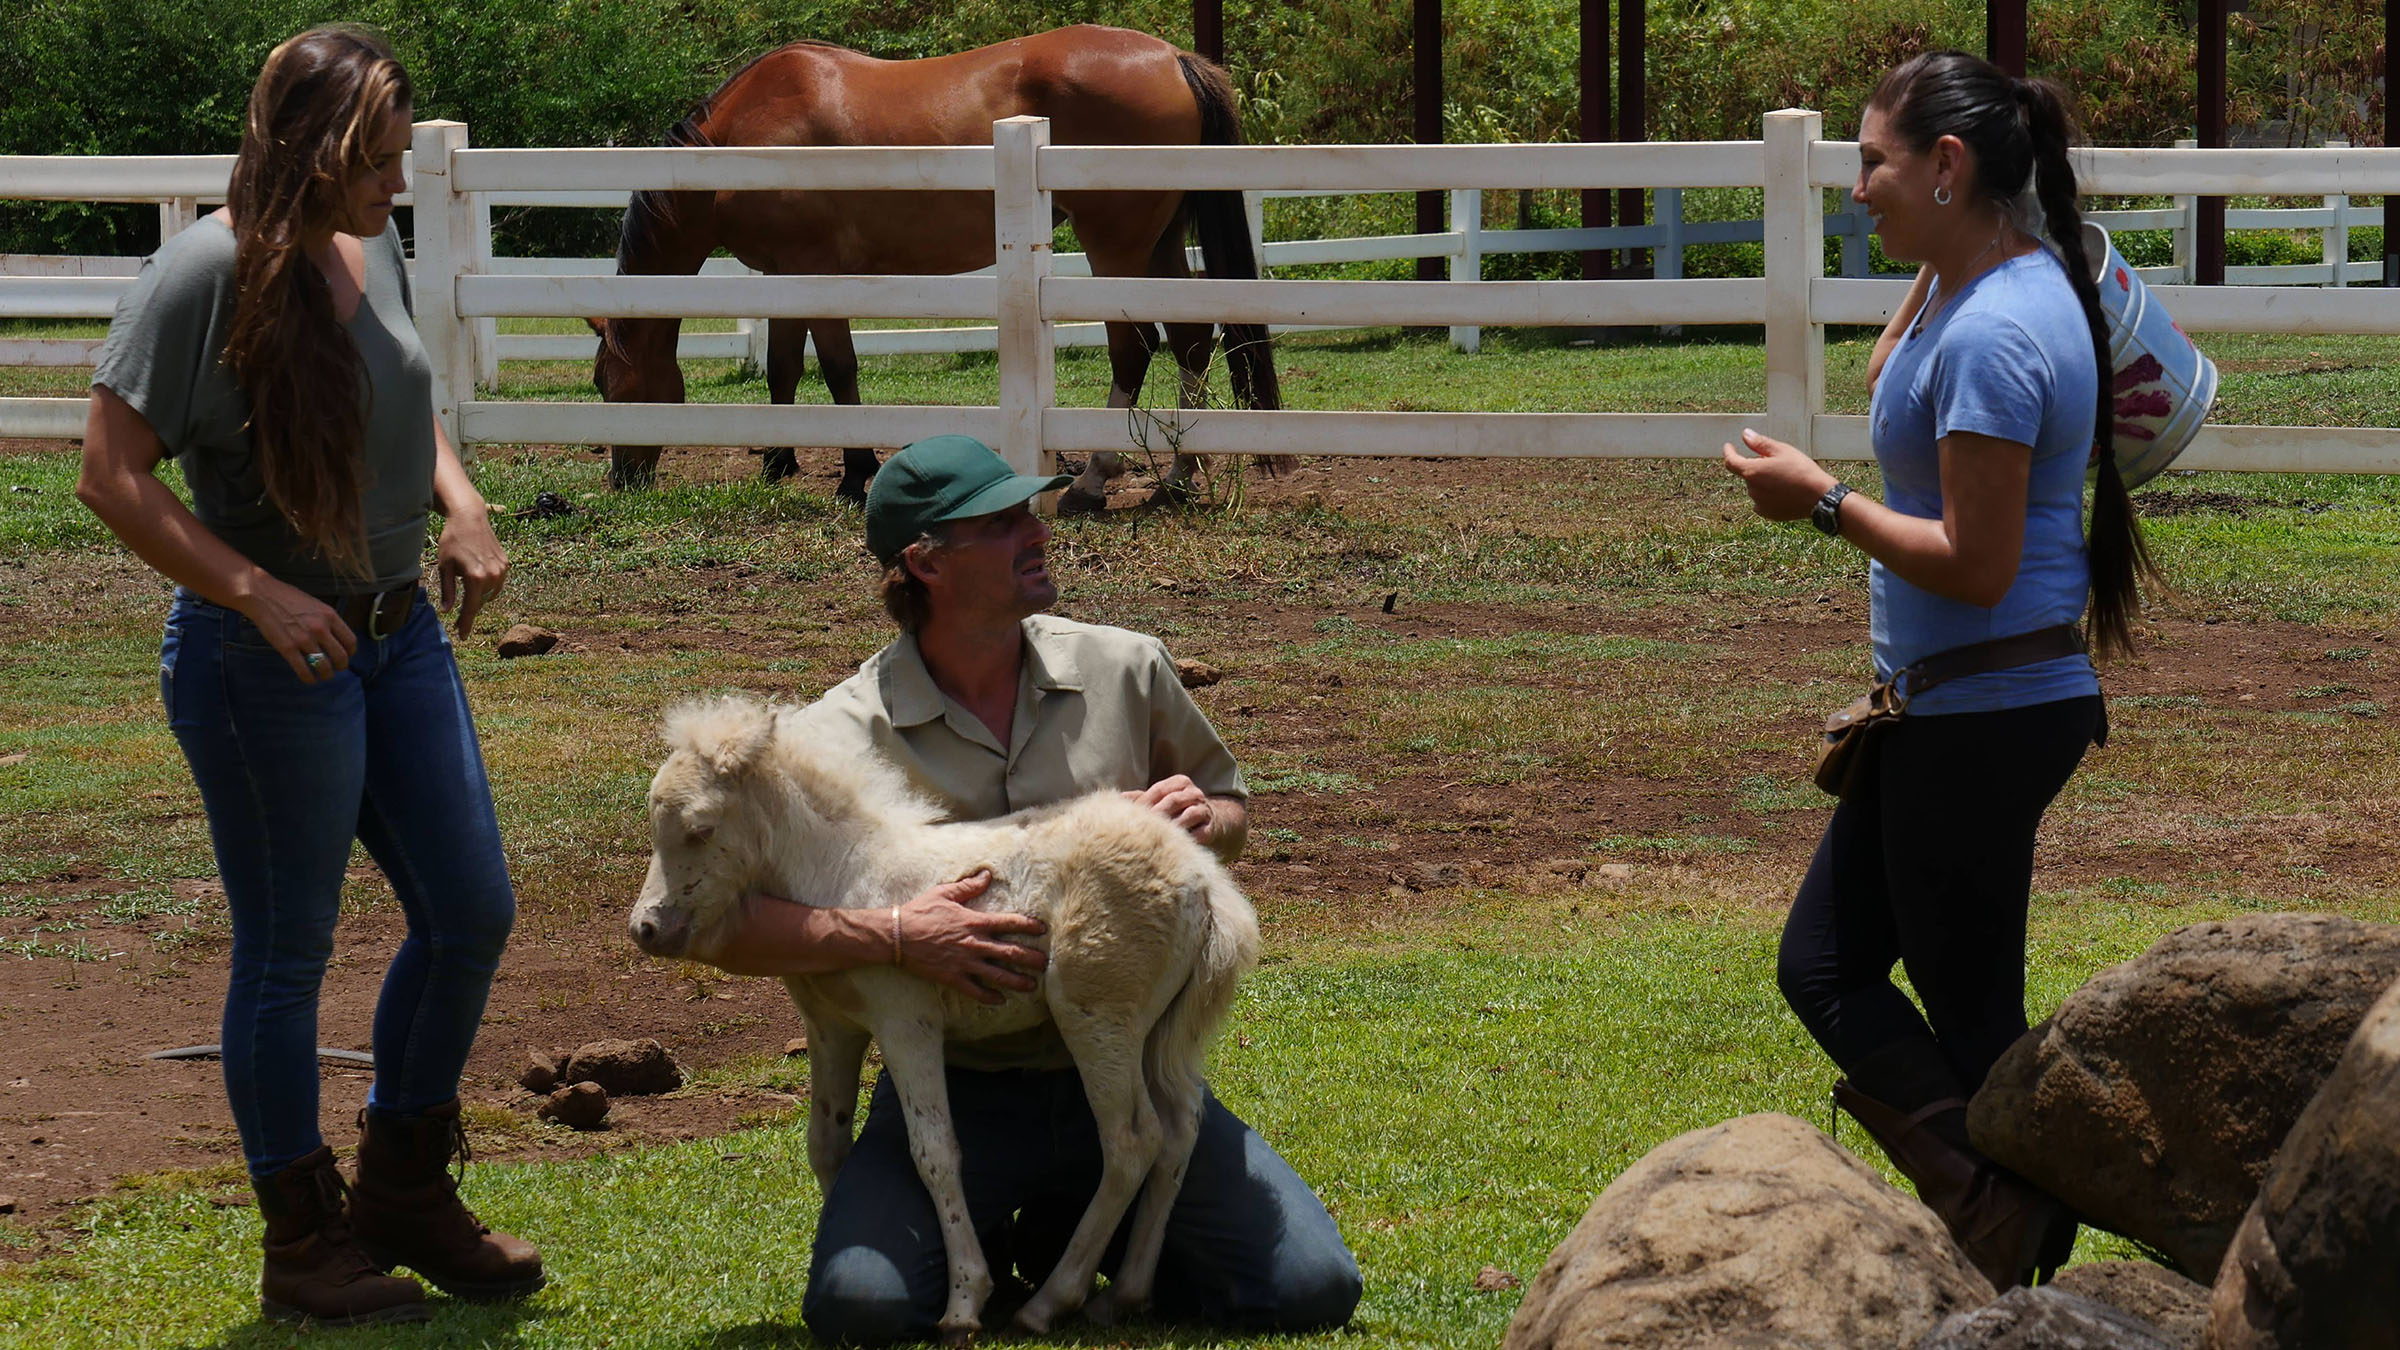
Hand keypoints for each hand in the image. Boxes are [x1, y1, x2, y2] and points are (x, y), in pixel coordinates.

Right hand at [239, 576, 357, 684]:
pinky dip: (309, 678)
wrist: (262, 595)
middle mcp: (320, 629)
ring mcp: (304, 639)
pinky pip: (304, 670)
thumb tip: (336, 637)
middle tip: (337, 668)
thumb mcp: (316, 605)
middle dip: (341, 666)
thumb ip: (327, 620)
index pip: (350, 641)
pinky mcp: (288, 648)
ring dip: (326, 674)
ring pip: (324, 666)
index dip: (350, 653)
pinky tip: (310, 679)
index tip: (346, 656)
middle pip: (341, 657)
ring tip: (324, 675)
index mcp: (330, 616)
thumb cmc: (288, 597)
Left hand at [436, 507, 507, 636]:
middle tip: (458, 620)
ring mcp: (502, 570)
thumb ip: (447, 591)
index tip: (462, 636)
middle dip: (470, 610)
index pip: (470, 608)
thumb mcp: (445, 567)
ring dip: (479, 597)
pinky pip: (497, 583)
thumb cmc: (452, 541)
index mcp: (475, 578)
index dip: (465, 624)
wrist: (470, 518)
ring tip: (466, 590)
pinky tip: (477, 578)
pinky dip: (487, 586)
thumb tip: (447, 611)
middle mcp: (492, 576)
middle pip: (480, 602)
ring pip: (490, 594)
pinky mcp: (506, 564)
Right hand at [895, 870, 1047, 1004]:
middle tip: (1045, 963)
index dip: (1029, 925)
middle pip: (1011, 952)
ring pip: (998, 975)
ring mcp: (964, 963)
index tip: (1043, 929)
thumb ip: (968, 886)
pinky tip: (1001, 1000)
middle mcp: (974, 943)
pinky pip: (976, 991)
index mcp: (974, 921)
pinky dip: (990, 997)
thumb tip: (987, 875)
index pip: (1010, 922)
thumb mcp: (944, 893)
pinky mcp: (952, 978)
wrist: (896, 935)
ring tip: (1032, 986)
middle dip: (1031, 958)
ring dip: (1018, 981)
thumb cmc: (919, 912)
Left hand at [1123, 774, 1214, 843]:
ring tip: (1156, 835)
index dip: (1144, 801)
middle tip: (1140, 827)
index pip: (1159, 789)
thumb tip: (1115, 798)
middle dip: (1156, 814)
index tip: (1129, 814)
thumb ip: (1139, 798)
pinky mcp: (1210, 828)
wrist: (1209, 820)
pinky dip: (1186, 838)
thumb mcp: (1160, 799)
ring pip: (1188, 814)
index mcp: (1180, 782)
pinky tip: (1172, 845)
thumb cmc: (1176, 810)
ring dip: (1172, 825)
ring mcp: (1204, 810)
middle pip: (1173, 800)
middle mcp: (1194, 793)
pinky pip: (1199, 833)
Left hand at [1722, 427, 1838, 522]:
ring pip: (1756, 487)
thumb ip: (1760, 443)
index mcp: (1751, 472)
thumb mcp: (1782, 450)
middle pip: (1748, 473)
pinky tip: (1785, 491)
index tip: (1729, 447)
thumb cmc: (1802, 470)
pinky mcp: (1768, 513)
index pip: (1731, 461)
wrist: (1820, 497)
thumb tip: (1745, 435)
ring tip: (1787, 477)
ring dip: (1764, 480)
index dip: (1729, 452)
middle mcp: (1751, 489)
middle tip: (1779, 463)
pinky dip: (1769, 494)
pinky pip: (1762, 501)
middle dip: (1758, 466)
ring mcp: (1759, 503)